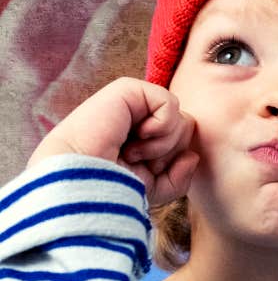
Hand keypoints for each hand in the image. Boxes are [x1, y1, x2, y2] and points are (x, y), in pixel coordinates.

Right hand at [28, 77, 197, 205]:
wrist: (81, 180)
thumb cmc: (111, 187)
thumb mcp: (153, 190)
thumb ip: (179, 177)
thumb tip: (192, 156)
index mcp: (139, 138)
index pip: (181, 143)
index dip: (171, 162)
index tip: (143, 173)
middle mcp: (136, 119)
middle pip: (186, 130)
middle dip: (168, 153)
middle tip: (136, 160)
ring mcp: (132, 103)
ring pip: (181, 119)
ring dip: (163, 144)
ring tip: (132, 151)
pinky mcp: (127, 89)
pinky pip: (170, 103)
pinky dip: (161, 126)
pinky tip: (138, 135)